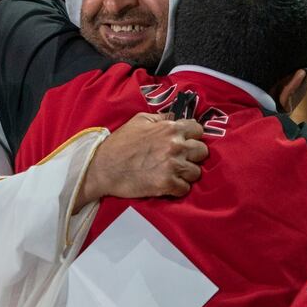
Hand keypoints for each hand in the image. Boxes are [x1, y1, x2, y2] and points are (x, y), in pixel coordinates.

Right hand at [75, 113, 207, 210]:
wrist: (104, 168)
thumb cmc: (120, 143)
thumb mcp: (140, 120)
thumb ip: (162, 118)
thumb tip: (175, 118)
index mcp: (170, 128)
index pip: (198, 130)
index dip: (193, 136)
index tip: (186, 142)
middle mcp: (176, 145)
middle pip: (202, 151)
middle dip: (193, 155)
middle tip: (181, 159)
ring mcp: (173, 166)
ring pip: (196, 172)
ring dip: (186, 174)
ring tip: (173, 173)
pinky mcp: (167, 184)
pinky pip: (185, 188)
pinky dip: (178, 188)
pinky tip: (168, 183)